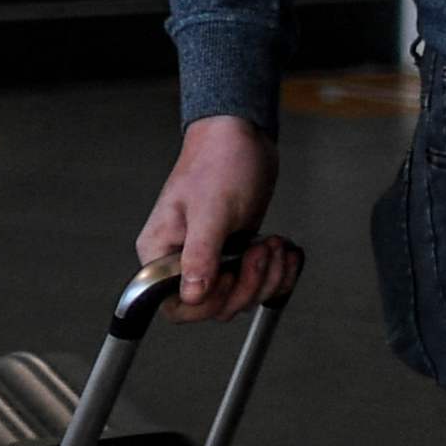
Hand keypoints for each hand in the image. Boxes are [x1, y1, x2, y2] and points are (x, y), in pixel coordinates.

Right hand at [136, 116, 301, 320]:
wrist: (241, 139)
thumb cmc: (218, 163)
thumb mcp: (210, 210)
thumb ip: (200, 256)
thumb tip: (190, 295)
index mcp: (161, 250)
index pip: (174, 303)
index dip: (206, 304)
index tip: (230, 278)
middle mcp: (182, 259)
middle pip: (214, 306)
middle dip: (248, 284)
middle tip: (260, 250)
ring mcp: (212, 259)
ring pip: (241, 297)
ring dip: (267, 276)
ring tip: (273, 244)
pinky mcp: (236, 255)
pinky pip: (258, 284)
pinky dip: (278, 272)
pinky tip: (283, 249)